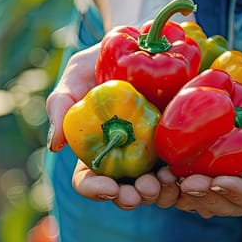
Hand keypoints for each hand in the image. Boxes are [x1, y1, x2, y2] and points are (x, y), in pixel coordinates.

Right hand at [46, 43, 178, 208]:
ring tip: (166, 181)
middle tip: (143, 189)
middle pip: (124, 193)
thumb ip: (60, 105)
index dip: (96, 191)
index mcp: (93, 151)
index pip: (88, 181)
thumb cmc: (101, 61)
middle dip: (132, 198)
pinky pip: (182, 174)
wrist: (143, 44)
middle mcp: (122, 160)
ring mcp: (152, 156)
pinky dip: (184, 180)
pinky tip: (186, 173)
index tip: (109, 188)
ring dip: (160, 193)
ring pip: (154, 189)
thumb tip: (54, 146)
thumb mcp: (76, 74)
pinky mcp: (179, 147)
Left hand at [174, 56, 241, 216]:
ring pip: (201, 199)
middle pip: (225, 204)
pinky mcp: (200, 162)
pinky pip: (184, 181)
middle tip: (185, 182)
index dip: (236, 193)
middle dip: (205, 197)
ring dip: (183, 195)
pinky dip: (171, 182)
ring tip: (166, 181)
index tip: (218, 180)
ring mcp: (222, 174)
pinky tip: (159, 172)